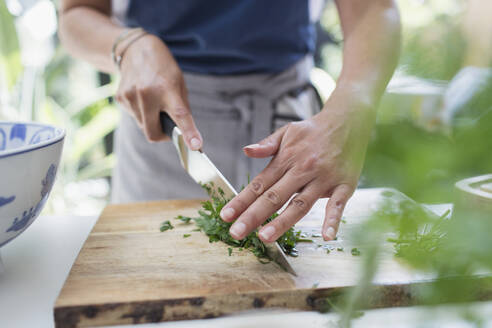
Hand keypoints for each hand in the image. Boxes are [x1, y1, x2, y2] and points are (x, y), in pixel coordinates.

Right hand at [115, 33, 201, 148]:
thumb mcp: (179, 83)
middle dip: (162, 135)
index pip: (180, 115)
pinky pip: (135, 117)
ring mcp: (130, 96)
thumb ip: (181, 109)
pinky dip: (142, 113)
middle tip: (169, 127)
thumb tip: (184, 134)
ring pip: (143, 127)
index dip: (188, 132)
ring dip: (151, 122)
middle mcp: (146, 93)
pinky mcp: (120, 98)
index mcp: (167, 89)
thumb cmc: (163, 68)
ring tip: (154, 102)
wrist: (136, 49)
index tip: (195, 146)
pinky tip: (142, 97)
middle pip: (153, 133)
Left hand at [220, 100, 375, 241]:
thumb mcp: (287, 131)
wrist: (348, 120)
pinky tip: (326, 236)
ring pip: (300, 204)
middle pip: (274, 197)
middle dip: (253, 216)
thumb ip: (266, 144)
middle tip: (236, 233)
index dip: (241, 201)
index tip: (226, 216)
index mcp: (286, 159)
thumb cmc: (314, 129)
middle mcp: (302, 170)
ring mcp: (322, 179)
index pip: (259, 184)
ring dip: (282, 222)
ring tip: (265, 237)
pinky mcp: (344, 185)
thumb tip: (246, 150)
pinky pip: (338, 205)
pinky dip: (333, 220)